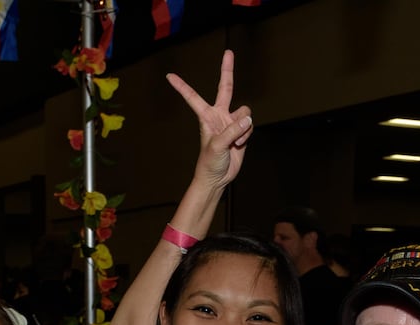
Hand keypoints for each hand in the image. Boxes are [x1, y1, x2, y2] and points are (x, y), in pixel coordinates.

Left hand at [166, 50, 253, 193]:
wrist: (218, 177)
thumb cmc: (210, 162)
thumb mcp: (217, 145)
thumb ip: (232, 130)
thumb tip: (247, 118)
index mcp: (206, 117)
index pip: (193, 97)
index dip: (182, 86)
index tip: (169, 76)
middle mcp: (219, 115)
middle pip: (225, 87)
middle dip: (227, 70)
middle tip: (228, 52)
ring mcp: (231, 122)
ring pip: (245, 112)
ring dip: (243, 127)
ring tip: (235, 142)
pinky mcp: (241, 131)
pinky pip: (250, 125)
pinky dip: (247, 135)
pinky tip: (239, 145)